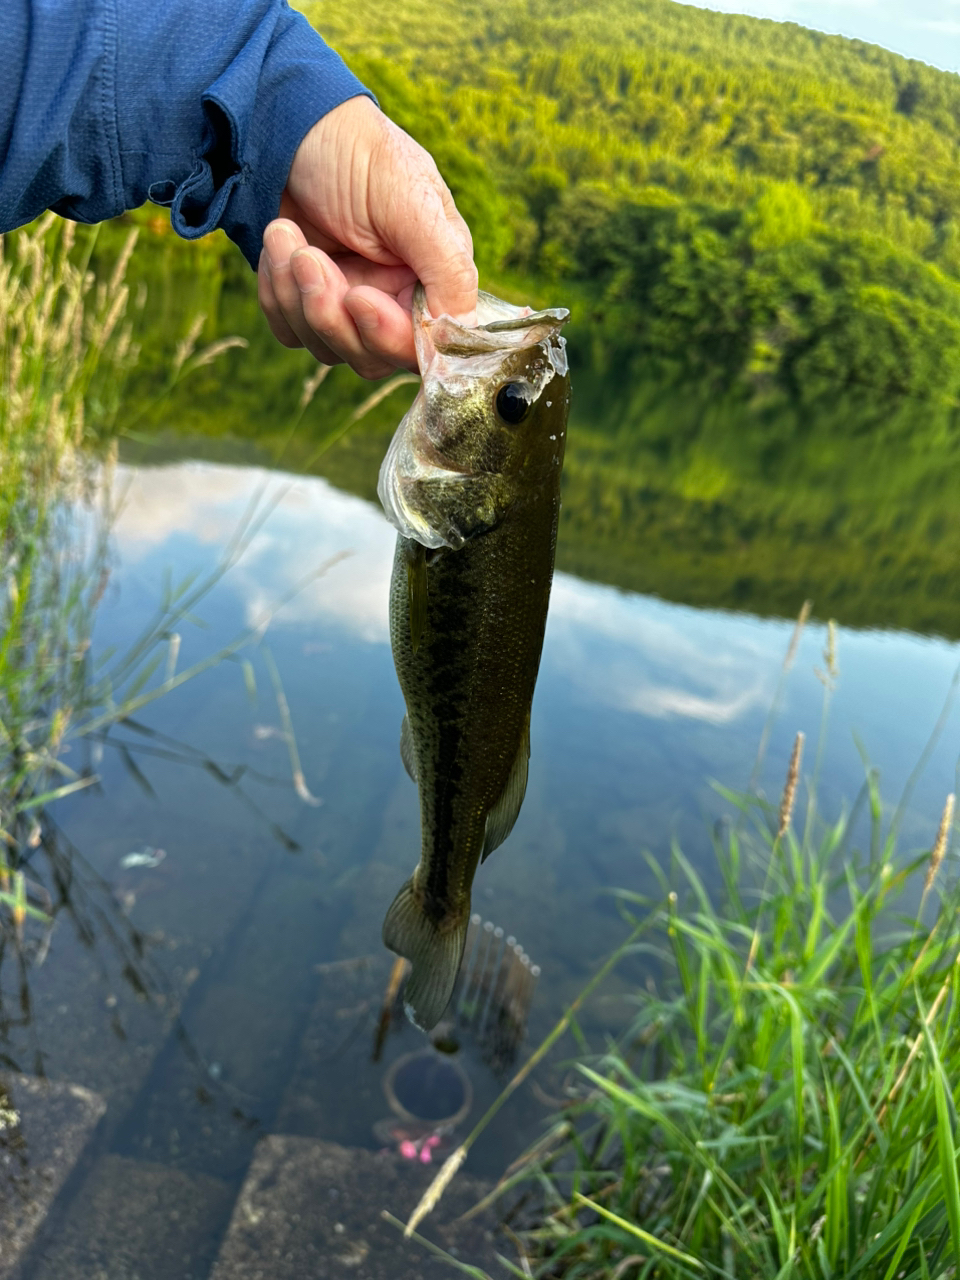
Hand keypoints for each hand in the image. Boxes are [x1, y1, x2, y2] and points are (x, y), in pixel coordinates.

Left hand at [258, 95, 477, 378]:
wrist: (285, 125)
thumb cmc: (359, 153)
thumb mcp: (414, 203)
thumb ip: (448, 271)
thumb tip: (459, 332)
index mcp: (434, 281)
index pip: (422, 348)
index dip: (386, 335)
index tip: (357, 297)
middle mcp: (395, 300)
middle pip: (369, 356)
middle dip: (330, 311)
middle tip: (308, 258)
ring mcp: (348, 305)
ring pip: (325, 347)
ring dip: (296, 294)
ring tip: (284, 234)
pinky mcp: (307, 303)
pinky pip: (290, 332)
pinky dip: (275, 293)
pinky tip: (278, 244)